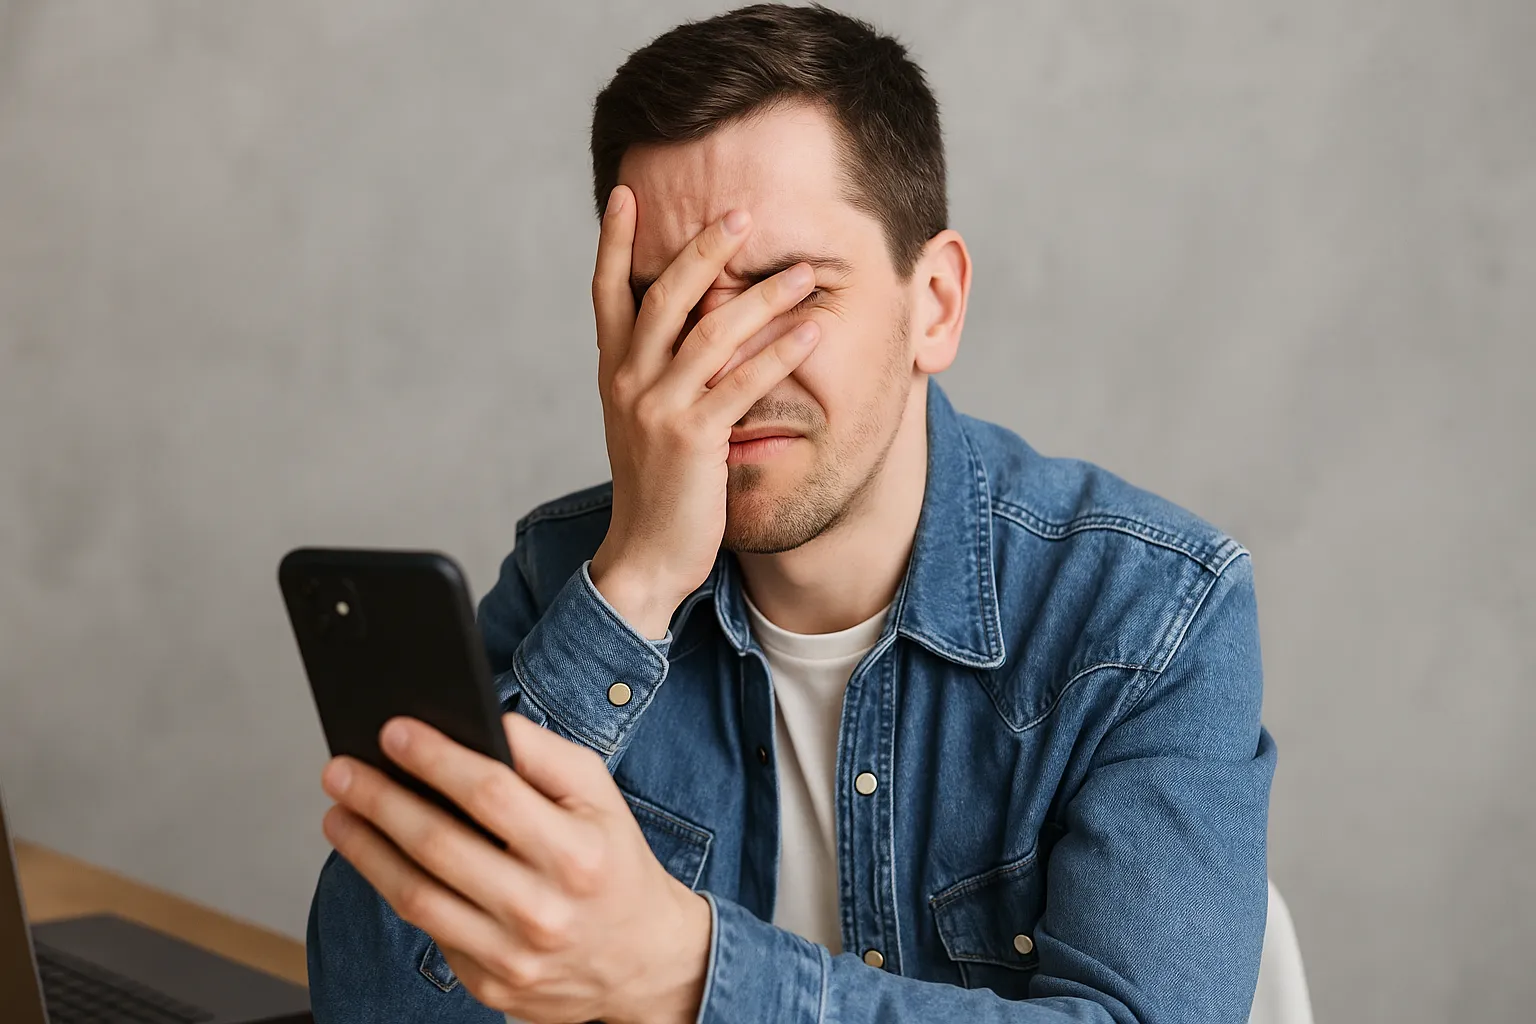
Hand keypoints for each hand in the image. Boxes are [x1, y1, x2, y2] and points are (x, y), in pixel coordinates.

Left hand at [319, 714, 711, 1023]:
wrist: (643, 960)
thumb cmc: (611, 863)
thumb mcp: (602, 798)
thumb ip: (547, 756)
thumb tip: (487, 723)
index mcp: (576, 853)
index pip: (492, 794)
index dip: (436, 758)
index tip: (393, 732)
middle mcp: (544, 908)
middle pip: (440, 845)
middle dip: (381, 800)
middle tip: (341, 771)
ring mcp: (513, 955)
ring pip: (417, 897)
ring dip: (367, 849)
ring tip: (339, 813)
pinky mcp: (490, 985)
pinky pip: (428, 930)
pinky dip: (393, 888)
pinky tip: (375, 857)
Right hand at [588, 185, 821, 637]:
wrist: (645, 556)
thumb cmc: (657, 490)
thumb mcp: (644, 423)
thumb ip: (660, 374)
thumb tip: (693, 330)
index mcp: (614, 373)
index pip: (607, 292)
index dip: (615, 242)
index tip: (627, 192)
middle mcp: (628, 383)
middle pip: (666, 298)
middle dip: (705, 251)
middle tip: (743, 213)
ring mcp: (658, 409)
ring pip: (712, 333)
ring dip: (762, 296)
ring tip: (803, 271)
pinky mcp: (693, 439)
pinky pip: (743, 382)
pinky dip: (781, 351)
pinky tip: (813, 328)